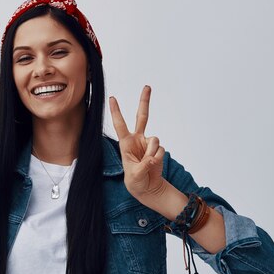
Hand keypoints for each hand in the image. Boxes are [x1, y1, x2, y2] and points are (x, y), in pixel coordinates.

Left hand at [109, 85, 165, 202]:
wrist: (147, 187)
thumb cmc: (135, 181)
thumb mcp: (134, 175)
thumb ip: (144, 165)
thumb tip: (154, 157)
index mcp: (126, 143)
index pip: (120, 124)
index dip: (116, 111)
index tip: (112, 98)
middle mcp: (137, 139)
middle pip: (142, 116)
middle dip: (144, 101)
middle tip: (147, 86)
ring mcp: (148, 143)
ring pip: (155, 140)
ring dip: (152, 153)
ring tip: (147, 164)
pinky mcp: (158, 149)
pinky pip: (161, 150)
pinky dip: (158, 159)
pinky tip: (153, 165)